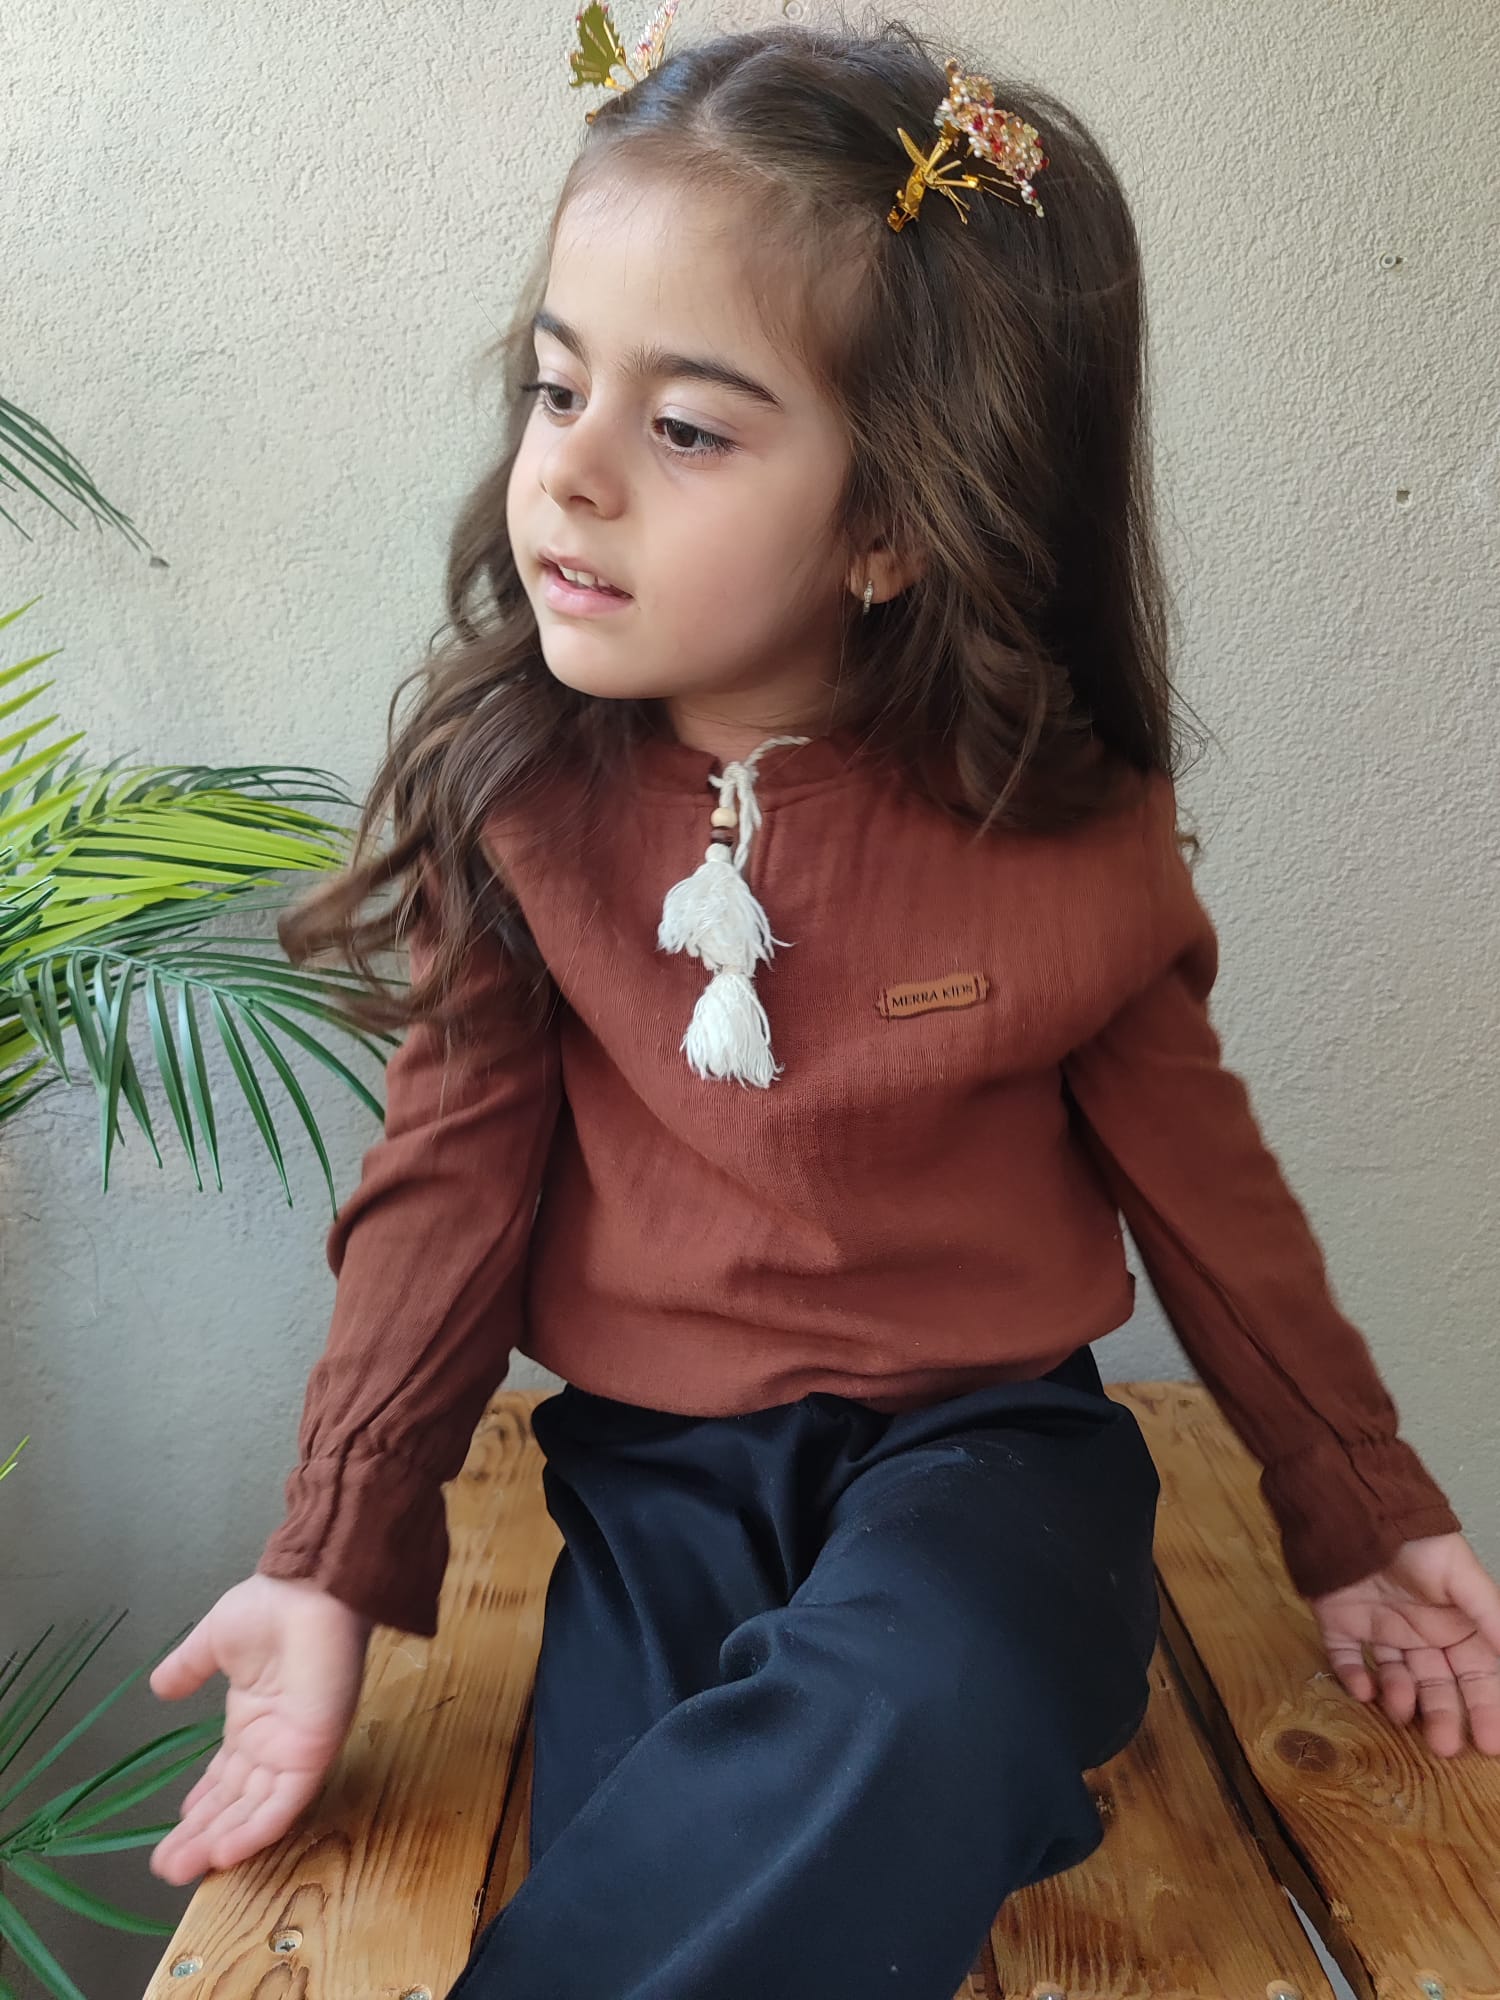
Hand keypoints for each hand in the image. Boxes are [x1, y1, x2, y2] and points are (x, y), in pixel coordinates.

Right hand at [148, 1573, 372, 1884]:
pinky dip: (256, 1830)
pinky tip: (225, 1854)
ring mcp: (293, 1749)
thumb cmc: (271, 1606)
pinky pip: (284, 1802)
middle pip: (235, 1802)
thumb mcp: (215, 1641)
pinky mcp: (313, 1752)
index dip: (201, 1807)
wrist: (311, 1589)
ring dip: (220, 1842)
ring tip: (183, 1871)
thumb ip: (189, 1667)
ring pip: (254, 1811)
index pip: (225, 1776)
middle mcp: (273, 1740)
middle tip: (168, 1868)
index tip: (173, 1834)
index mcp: (253, 1717)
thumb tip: (159, 1687)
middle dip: (201, 1835)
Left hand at [1310, 1532, 1499, 1756]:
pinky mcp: (1339, 1620)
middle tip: (1442, 1746)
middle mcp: (1419, 1631)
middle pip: (1435, 1684)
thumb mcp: (1462, 1576)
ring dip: (1399, 1699)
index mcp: (1455, 1623)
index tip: (1491, 1744)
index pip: (1477, 1676)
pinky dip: (1352, 1677)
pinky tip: (1362, 1690)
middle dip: (1441, 1715)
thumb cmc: (1416, 1539)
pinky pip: (1345, 1657)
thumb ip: (1492, 1618)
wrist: (1354, 1506)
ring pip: (1393, 1676)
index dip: (1485, 1709)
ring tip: (1401, 1709)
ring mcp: (1378, 1627)